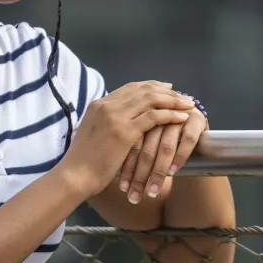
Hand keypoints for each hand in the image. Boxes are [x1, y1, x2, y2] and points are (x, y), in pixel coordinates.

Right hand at [57, 81, 194, 196]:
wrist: (75, 175)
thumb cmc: (84, 161)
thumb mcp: (94, 134)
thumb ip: (107, 123)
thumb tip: (124, 123)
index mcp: (99, 104)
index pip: (131, 88)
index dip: (152, 87)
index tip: (168, 89)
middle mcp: (107, 105)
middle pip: (144, 89)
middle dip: (166, 91)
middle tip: (183, 96)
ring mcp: (115, 117)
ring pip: (151, 99)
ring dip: (173, 101)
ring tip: (188, 104)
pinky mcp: (124, 131)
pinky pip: (154, 117)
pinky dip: (171, 115)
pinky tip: (182, 118)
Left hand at [119, 106, 207, 203]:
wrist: (196, 127)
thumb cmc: (166, 140)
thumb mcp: (145, 141)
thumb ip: (132, 150)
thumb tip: (113, 180)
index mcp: (142, 116)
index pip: (131, 143)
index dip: (126, 167)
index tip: (122, 188)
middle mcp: (158, 114)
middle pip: (146, 146)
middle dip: (139, 174)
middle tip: (134, 196)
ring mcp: (177, 115)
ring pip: (165, 146)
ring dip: (158, 171)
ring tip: (151, 191)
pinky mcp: (196, 119)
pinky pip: (187, 140)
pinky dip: (179, 157)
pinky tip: (172, 172)